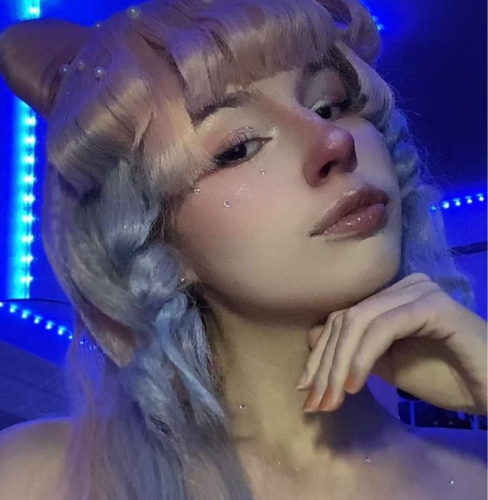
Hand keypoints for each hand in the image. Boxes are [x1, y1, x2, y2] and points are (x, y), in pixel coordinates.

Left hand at [297, 273, 487, 414]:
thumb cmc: (445, 378)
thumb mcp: (387, 365)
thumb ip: (354, 350)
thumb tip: (312, 339)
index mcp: (391, 297)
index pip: (343, 318)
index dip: (319, 353)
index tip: (305, 388)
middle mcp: (403, 286)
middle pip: (346, 319)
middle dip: (324, 363)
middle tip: (313, 401)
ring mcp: (419, 291)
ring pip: (359, 322)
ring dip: (338, 365)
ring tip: (330, 400)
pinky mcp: (433, 306)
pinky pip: (384, 327)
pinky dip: (362, 357)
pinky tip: (353, 386)